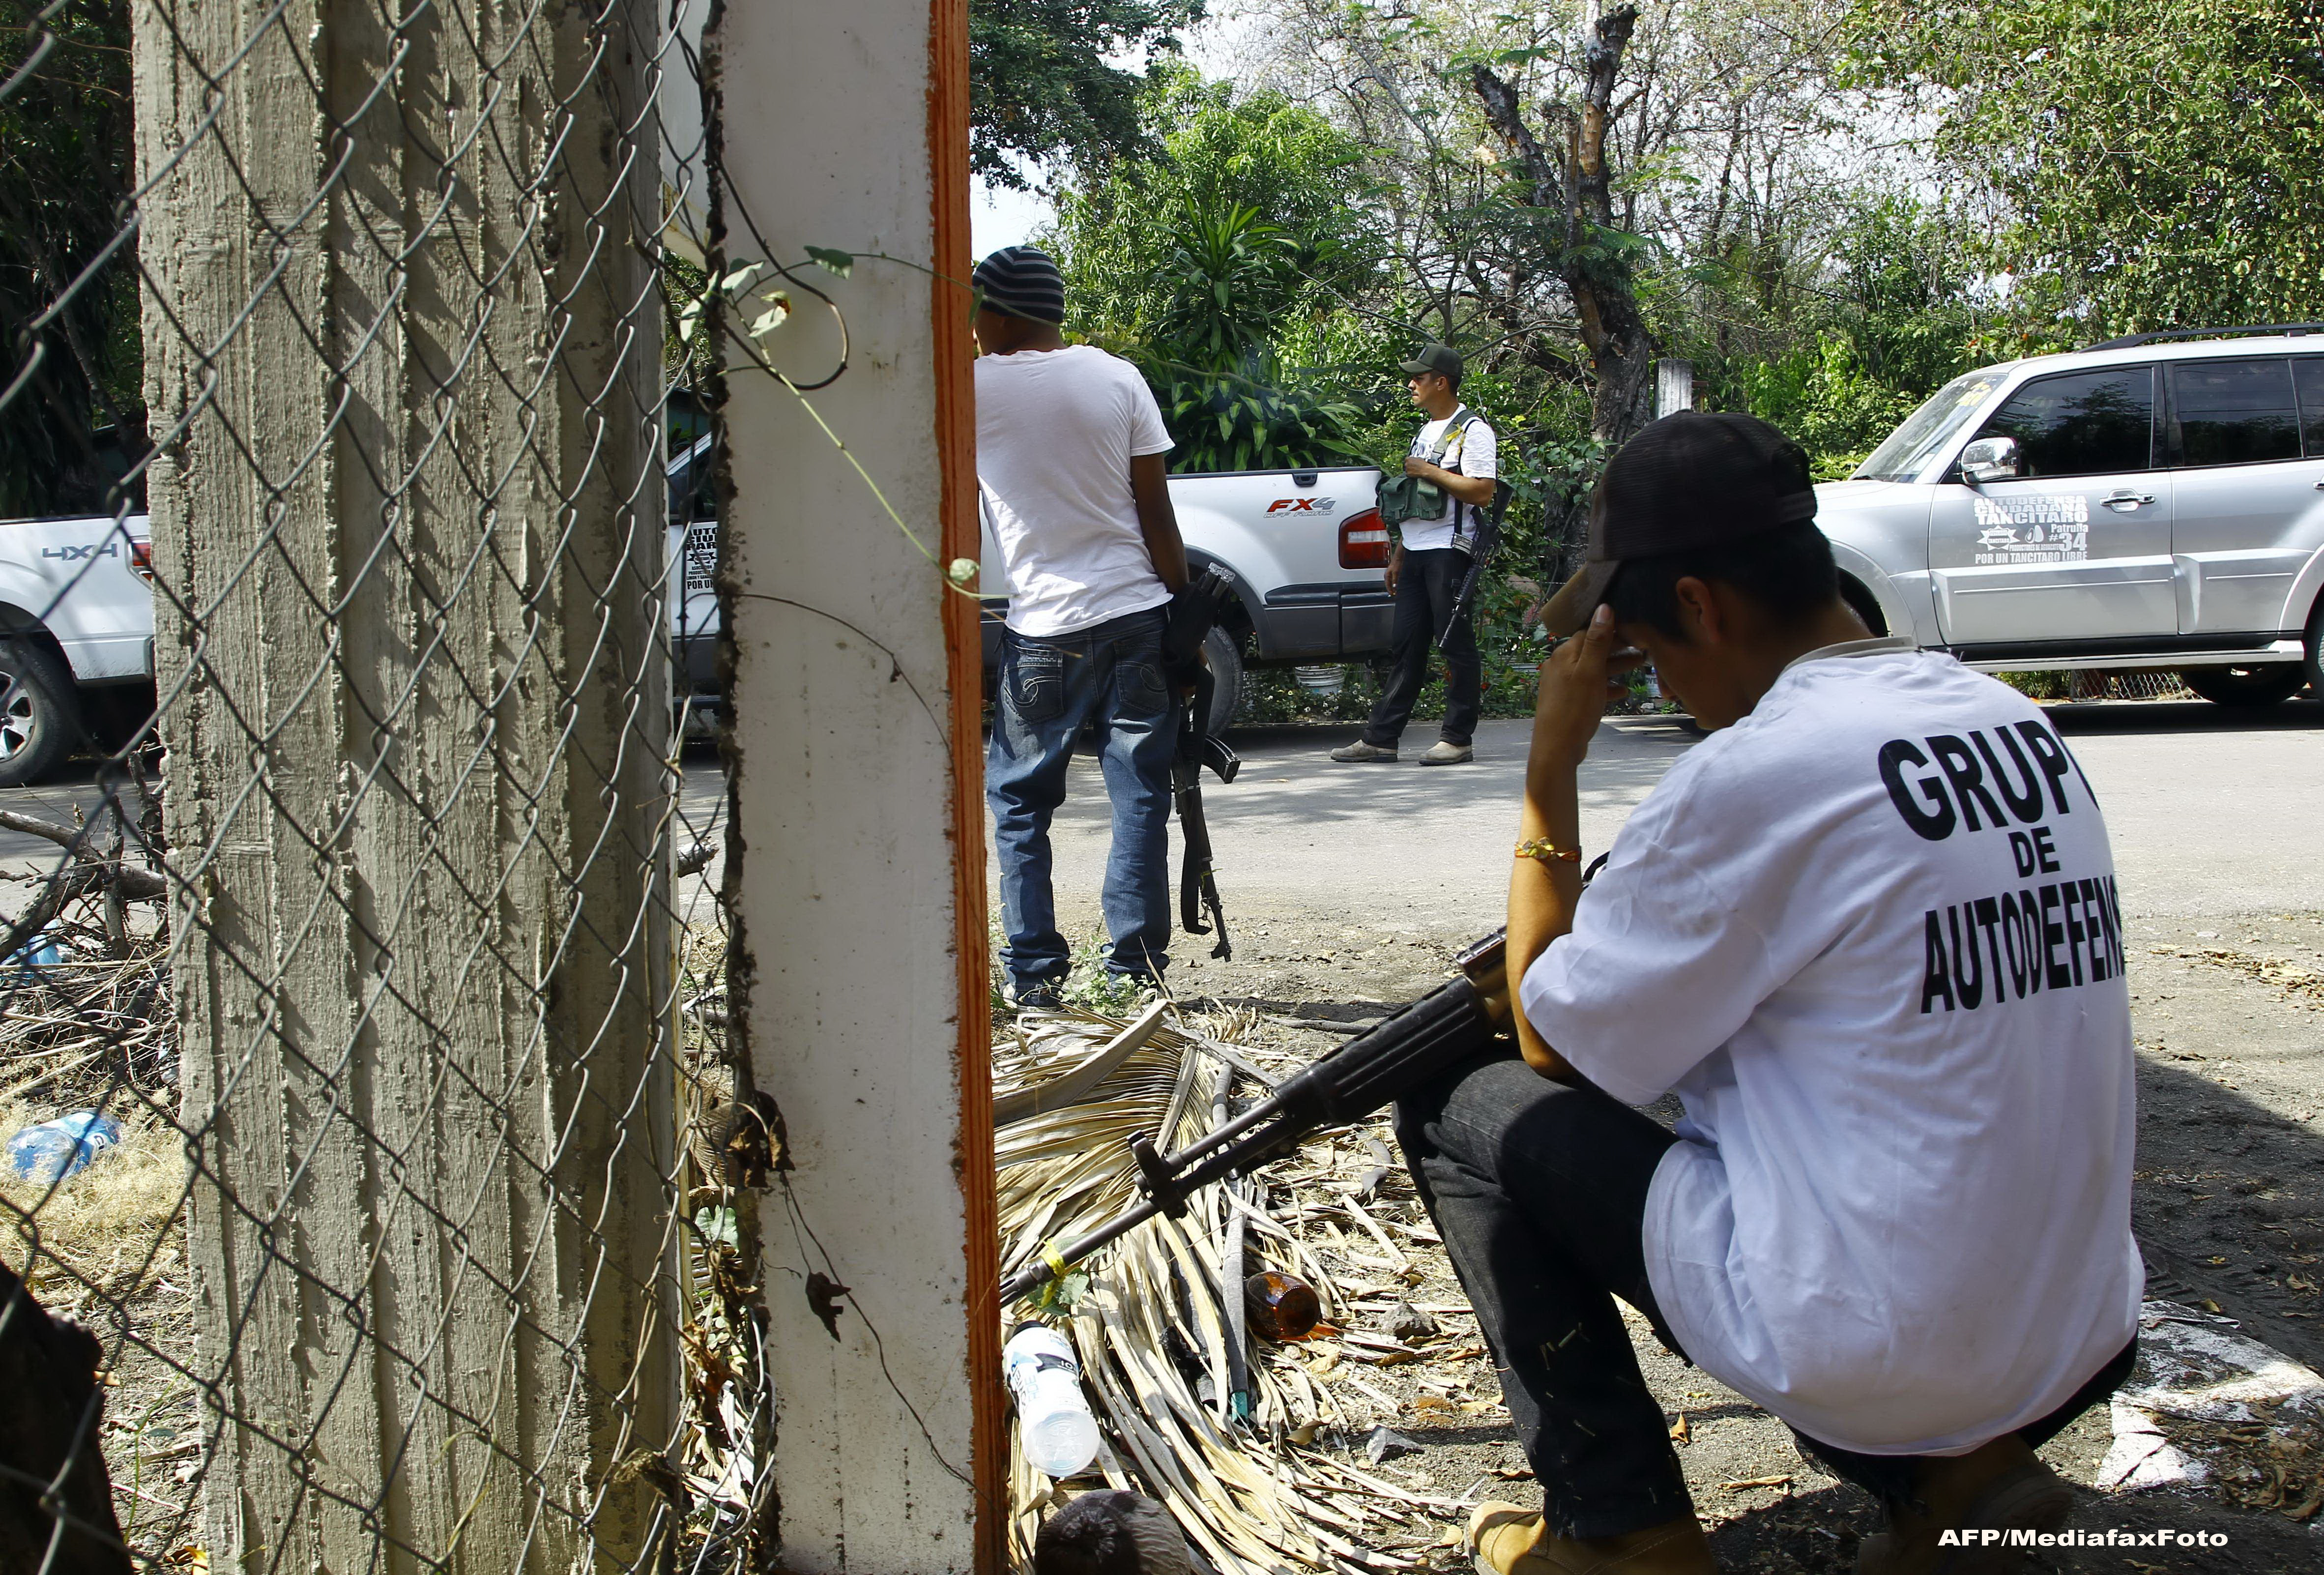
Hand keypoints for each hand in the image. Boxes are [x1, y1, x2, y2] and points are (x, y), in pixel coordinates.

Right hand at [1384, 550, 1401, 595]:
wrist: (1399, 557)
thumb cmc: (1397, 563)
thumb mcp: (1396, 572)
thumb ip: (1395, 580)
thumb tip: (1394, 586)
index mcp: (1387, 575)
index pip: (1387, 585)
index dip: (1390, 590)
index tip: (1392, 595)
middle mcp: (1387, 575)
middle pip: (1388, 585)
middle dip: (1391, 590)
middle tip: (1394, 594)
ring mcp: (1389, 574)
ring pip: (1390, 583)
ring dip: (1392, 587)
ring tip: (1395, 591)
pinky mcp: (1392, 573)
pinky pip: (1392, 580)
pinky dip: (1393, 584)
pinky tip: (1396, 585)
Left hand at [1402, 456, 1435, 478]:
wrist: (1425, 470)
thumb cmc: (1423, 464)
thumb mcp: (1418, 458)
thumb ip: (1413, 459)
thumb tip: (1412, 460)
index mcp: (1408, 459)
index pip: (1406, 460)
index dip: (1409, 462)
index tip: (1410, 463)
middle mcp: (1406, 464)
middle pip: (1405, 465)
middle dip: (1408, 466)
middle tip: (1413, 468)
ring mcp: (1406, 469)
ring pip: (1406, 470)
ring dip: (1409, 470)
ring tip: (1414, 471)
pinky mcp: (1407, 474)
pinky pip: (1407, 474)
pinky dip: (1410, 475)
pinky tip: (1414, 474)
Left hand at [1529, 604, 1641, 768]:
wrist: (1557, 749)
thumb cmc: (1574, 708)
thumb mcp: (1590, 671)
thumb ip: (1597, 640)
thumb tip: (1604, 608)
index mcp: (1564, 655)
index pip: (1590, 632)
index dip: (1612, 630)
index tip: (1635, 630)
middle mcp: (1560, 666)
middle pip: (1593, 650)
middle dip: (1617, 649)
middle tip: (1643, 648)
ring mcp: (1564, 685)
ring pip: (1594, 670)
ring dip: (1615, 667)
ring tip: (1640, 665)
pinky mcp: (1570, 702)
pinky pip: (1591, 689)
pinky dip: (1606, 688)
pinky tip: (1623, 691)